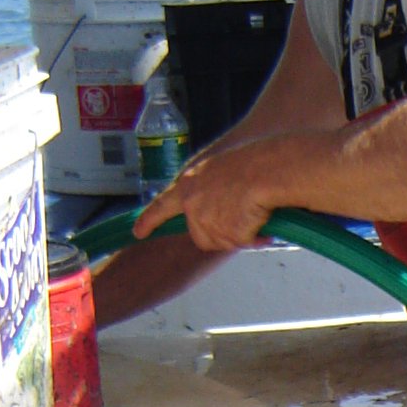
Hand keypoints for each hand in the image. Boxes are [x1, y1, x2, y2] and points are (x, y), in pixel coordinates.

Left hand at [134, 137, 285, 252]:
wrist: (268, 170)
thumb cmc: (253, 164)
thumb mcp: (221, 171)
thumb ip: (211, 192)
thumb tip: (223, 211)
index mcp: (189, 184)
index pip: (162, 206)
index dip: (150, 220)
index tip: (138, 232)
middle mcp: (193, 204)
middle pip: (200, 235)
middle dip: (219, 232)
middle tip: (240, 215)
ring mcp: (207, 220)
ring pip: (222, 241)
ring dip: (239, 233)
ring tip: (253, 211)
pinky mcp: (224, 233)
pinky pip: (241, 243)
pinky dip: (253, 236)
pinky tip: (260, 218)